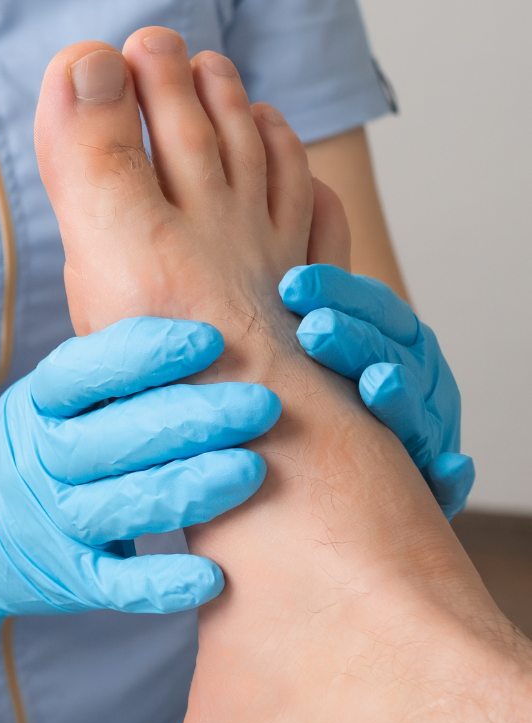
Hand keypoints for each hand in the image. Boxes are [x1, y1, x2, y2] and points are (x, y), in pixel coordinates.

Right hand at [0, 317, 281, 648]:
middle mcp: (42, 460)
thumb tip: (205, 314)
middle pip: (113, 437)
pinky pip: (116, 584)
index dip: (146, 353)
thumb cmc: (46, 446)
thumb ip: (113, 371)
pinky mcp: (70, 578)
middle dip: (191, 418)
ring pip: (122, 505)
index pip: (82, 371)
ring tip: (253, 470)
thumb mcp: (55, 400)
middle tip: (262, 404)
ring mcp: (54, 522)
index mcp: (39, 404)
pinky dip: (161, 583)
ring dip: (188, 488)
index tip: (211, 339)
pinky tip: (213, 574)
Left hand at [279, 264, 474, 518]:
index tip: (289, 284)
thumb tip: (287, 224)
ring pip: (418, 411)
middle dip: (353, 340)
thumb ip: (300, 303)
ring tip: (375, 383)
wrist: (345, 464)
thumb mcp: (313, 341)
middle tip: (312, 330)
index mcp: (397, 337)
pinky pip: (448, 481)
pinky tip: (447, 470)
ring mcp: (430, 427)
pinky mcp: (433, 481)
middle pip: (391, 353)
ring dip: (399, 396)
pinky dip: (452, 476)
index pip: (373, 306)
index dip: (337, 292)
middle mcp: (419, 378)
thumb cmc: (321, 385)